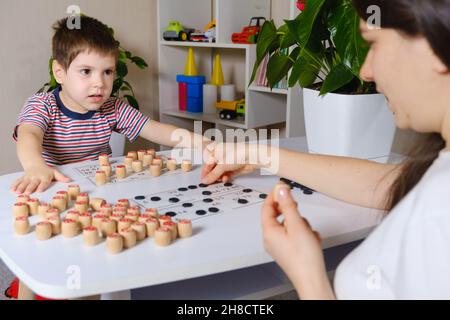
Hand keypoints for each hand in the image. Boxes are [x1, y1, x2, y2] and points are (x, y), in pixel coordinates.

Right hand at [11, 165, 71, 194]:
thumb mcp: (54, 172)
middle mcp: (36, 177)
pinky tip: (12, 190)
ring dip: (21, 187)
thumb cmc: (46, 170)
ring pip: (24, 182)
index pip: (44, 182)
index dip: (41, 186)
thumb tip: (69, 180)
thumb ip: (61, 177)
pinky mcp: (22, 177)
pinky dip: (15, 185)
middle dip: (30, 188)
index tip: (39, 190)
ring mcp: (28, 177)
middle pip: (33, 183)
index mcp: (45, 177)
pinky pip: (18, 181)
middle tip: (27, 193)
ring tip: (18, 192)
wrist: (35, 162)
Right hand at [201, 142, 256, 183]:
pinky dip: (226, 177)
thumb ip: (213, 174)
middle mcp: (223, 156)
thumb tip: (206, 180)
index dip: (205, 172)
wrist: (253, 157)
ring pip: (221, 172)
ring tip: (219, 180)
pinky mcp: (235, 168)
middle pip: (214, 168)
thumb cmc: (238, 153)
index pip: (208, 163)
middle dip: (213, 176)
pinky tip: (225, 179)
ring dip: (219, 177)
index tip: (203, 180)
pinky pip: (228, 174)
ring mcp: (229, 162)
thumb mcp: (222, 165)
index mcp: (217, 151)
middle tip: (211, 182)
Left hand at [262, 184, 334, 298]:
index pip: (266, 207)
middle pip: (278, 215)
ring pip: (289, 225)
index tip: (282, 187)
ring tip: (308, 232)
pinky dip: (303, 234)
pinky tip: (311, 240)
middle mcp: (271, 239)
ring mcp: (279, 246)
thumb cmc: (304, 258)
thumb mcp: (297, 225)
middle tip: (298, 209)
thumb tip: (280, 190)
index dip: (274, 195)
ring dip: (300, 224)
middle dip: (291, 212)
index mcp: (269, 232)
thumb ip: (288, 205)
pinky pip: (294, 235)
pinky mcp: (288, 251)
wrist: (312, 279)